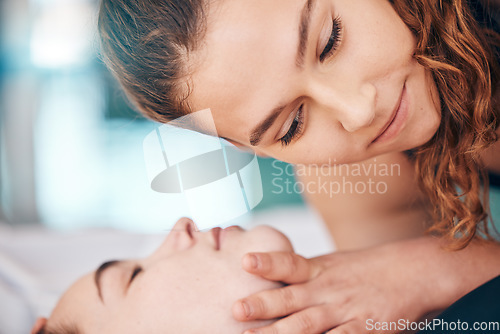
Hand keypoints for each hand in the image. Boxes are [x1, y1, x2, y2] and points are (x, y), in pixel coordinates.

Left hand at [232, 238, 452, 333]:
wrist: (417, 269)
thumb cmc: (371, 267)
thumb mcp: (334, 264)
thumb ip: (306, 273)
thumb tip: (276, 277)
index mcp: (320, 270)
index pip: (290, 263)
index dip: (269, 262)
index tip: (245, 260)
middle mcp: (328, 289)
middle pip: (291, 297)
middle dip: (263, 304)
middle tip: (236, 309)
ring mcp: (346, 310)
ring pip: (308, 325)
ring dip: (281, 333)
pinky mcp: (365, 329)